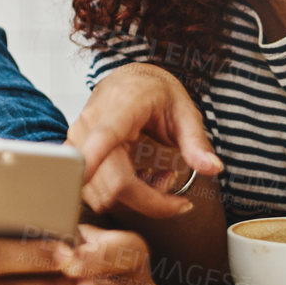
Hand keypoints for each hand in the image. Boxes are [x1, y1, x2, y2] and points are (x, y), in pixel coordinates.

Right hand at [69, 63, 222, 219]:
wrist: (129, 82)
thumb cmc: (153, 93)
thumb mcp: (184, 111)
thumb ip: (196, 142)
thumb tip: (212, 168)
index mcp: (120, 107)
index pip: (104, 138)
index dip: (93, 159)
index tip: (86, 176)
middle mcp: (90, 125)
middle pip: (113, 184)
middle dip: (150, 201)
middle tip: (173, 186)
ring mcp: (76, 143)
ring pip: (103, 195)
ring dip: (135, 200)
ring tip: (155, 178)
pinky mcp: (73, 157)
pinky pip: (94, 191)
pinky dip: (119, 197)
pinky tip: (137, 178)